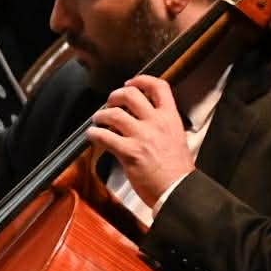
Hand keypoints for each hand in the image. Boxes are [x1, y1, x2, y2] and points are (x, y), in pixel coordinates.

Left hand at [85, 75, 194, 209]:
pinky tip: (92, 135)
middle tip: (110, 102)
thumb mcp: (177, 138)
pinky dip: (94, 134)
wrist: (178, 190)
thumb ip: (161, 125)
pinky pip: (104, 136)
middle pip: (130, 94)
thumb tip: (141, 118)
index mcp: (170, 118)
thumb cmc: (177, 171)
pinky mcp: (129, 152)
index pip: (159, 87)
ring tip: (97, 120)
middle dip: (115, 96)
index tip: (131, 83)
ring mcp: (142, 136)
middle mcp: (156, 123)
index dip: (141, 80)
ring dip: (101, 115)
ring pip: (114, 114)